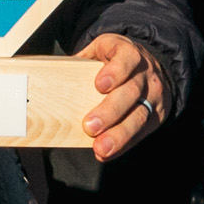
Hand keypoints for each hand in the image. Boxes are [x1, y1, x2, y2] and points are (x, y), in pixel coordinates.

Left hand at [80, 31, 163, 160]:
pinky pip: (141, 133)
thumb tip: (48, 76)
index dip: (115, 71)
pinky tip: (107, 153)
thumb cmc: (114, 60)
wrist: (149, 67)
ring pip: (139, 116)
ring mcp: (152, 95)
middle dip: (110, 111)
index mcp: (128, 52)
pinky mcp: (156, 115)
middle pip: (131, 92)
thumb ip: (80, 62)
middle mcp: (144, 73)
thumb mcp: (100, 50)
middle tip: (90, 127)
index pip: (127, 58)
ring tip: (100, 148)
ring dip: (119, 135)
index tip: (99, 85)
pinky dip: (123, 145)